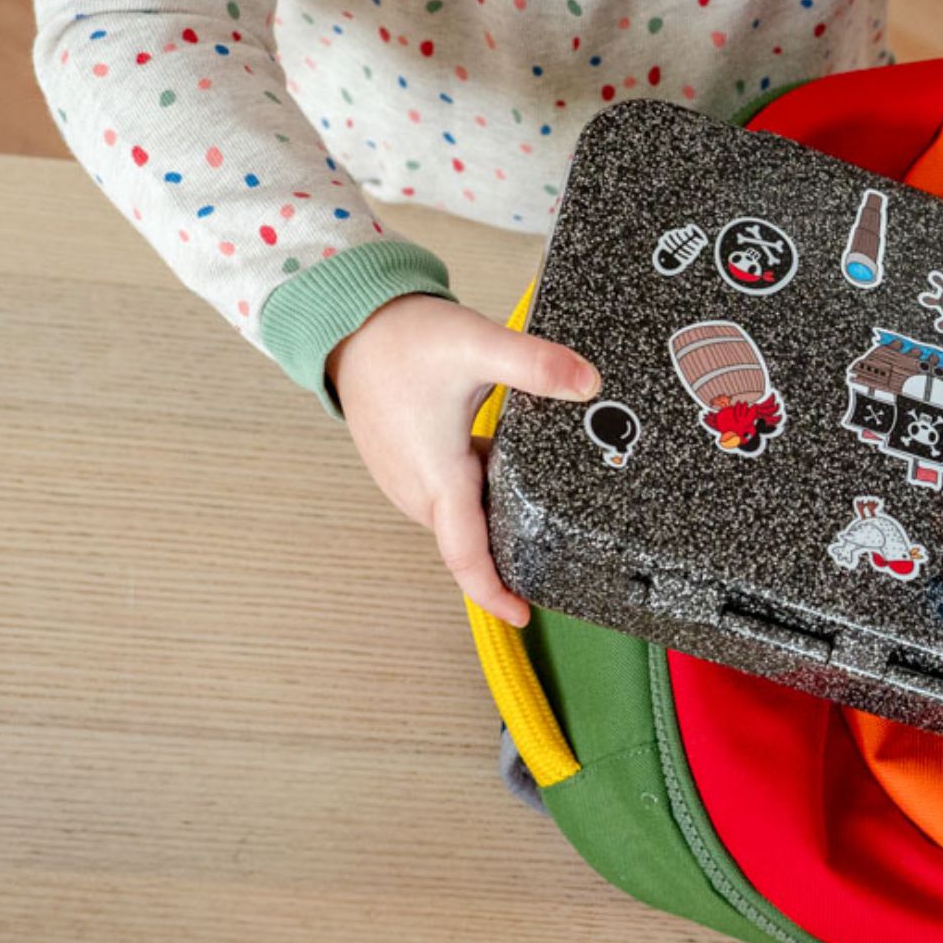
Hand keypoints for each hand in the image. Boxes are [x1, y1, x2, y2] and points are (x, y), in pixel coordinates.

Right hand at [326, 293, 599, 627]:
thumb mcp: (477, 346)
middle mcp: (421, 491)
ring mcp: (413, 482)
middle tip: (562, 559)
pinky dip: (485, 496)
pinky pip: (455, 498)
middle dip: (511, 561)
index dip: (494, 593)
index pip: (466, 557)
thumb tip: (588, 383)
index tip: (523, 616)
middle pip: (471, 545)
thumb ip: (535, 364)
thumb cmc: (404, 341)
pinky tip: (514, 474)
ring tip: (549, 520)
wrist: (354, 326)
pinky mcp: (415, 466)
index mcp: (437, 478)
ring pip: (464, 520)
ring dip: (498, 525)